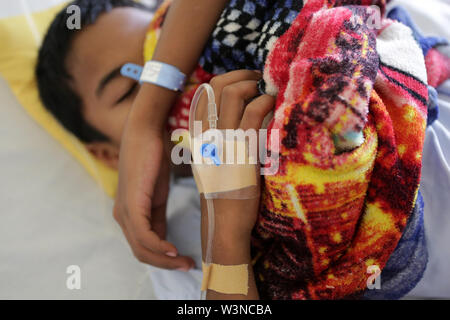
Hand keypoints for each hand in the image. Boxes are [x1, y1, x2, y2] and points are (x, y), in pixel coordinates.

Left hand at [114, 90, 194, 270]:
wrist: (146, 133)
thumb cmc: (153, 158)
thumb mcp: (157, 195)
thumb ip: (158, 217)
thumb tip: (164, 240)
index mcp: (127, 214)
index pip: (142, 246)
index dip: (162, 258)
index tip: (185, 261)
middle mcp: (121, 216)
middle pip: (141, 252)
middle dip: (165, 264)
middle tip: (188, 266)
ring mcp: (124, 211)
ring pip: (142, 248)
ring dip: (165, 259)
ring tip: (186, 261)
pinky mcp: (132, 205)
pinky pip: (144, 236)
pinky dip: (161, 247)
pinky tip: (175, 250)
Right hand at [196, 70, 274, 244]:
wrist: (223, 223)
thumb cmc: (222, 196)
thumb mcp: (211, 165)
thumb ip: (216, 141)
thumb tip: (233, 120)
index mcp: (197, 137)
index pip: (203, 95)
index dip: (224, 80)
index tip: (242, 80)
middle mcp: (206, 134)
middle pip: (215, 87)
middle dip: (240, 75)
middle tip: (258, 79)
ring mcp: (222, 140)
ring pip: (232, 94)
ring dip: (253, 86)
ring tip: (267, 91)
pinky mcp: (241, 150)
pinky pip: (252, 114)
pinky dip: (264, 103)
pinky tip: (272, 107)